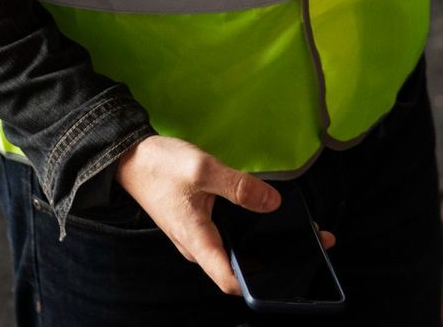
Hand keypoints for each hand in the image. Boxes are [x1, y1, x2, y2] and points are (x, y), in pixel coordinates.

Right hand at [112, 134, 333, 294]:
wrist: (128, 158)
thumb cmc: (160, 166)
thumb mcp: (202, 169)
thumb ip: (239, 187)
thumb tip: (273, 202)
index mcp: (198, 241)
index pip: (229, 279)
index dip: (259, 284)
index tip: (291, 271)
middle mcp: (198, 247)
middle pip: (238, 268)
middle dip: (274, 261)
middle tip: (314, 243)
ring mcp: (198, 237)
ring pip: (234, 252)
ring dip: (265, 245)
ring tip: (300, 231)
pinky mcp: (198, 225)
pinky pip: (228, 237)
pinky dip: (250, 232)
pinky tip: (269, 218)